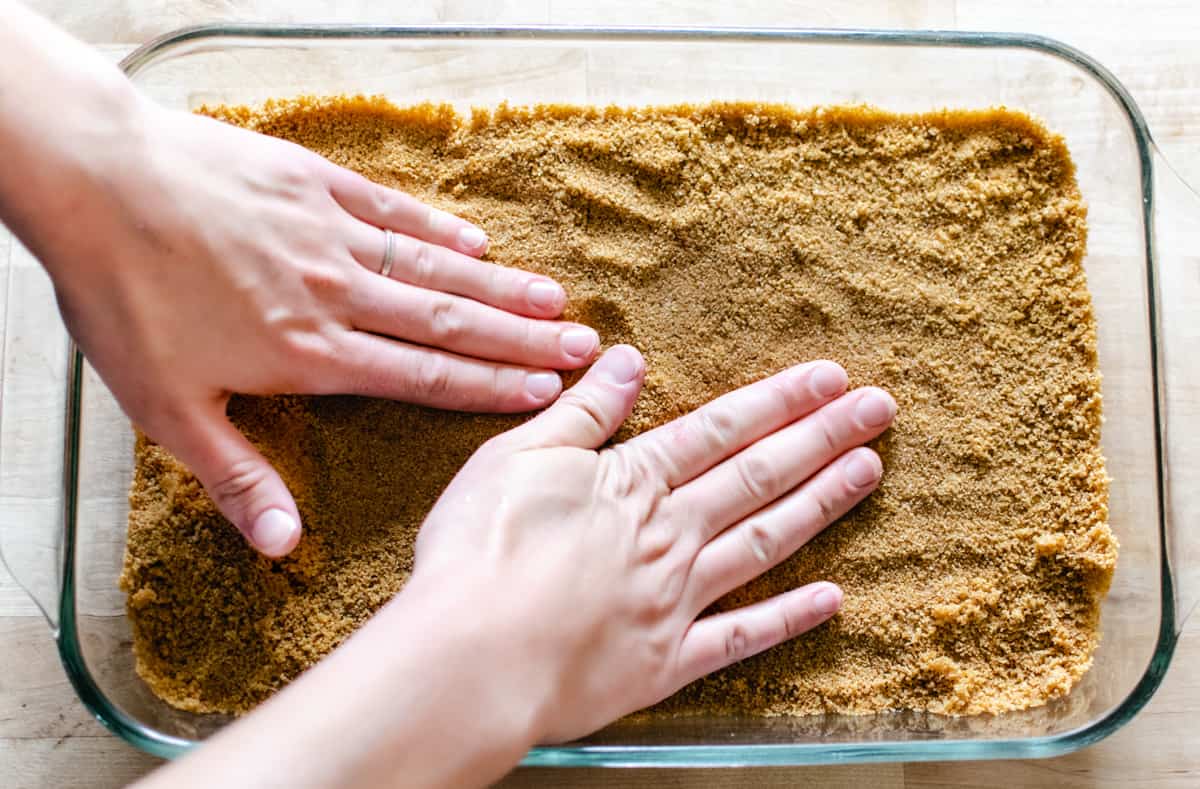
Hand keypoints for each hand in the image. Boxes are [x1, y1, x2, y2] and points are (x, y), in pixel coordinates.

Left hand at [34, 98, 598, 556]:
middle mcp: (338, 295)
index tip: (543, 395)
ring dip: (496, 288)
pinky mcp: (315, 184)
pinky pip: (392, 213)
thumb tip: (283, 544)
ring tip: (553, 300)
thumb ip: (235, 475)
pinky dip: (438, 231)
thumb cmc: (126, 300)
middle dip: (518, 340)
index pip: (420, 375)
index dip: (486, 387)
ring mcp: (331, 235)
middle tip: (579, 347)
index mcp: (310, 352)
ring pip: (432, 269)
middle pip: (445, 322)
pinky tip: (477, 244)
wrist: (98, 185)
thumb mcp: (166, 408)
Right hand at [411, 345, 896, 742]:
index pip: (720, 429)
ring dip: (821, 504)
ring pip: (765, 543)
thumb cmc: (477, 554)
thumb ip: (583, 413)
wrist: (467, 661)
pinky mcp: (666, 663)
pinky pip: (741, 638)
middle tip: (880, 410)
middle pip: (759, 476)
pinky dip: (788, 618)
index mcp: (631, 483)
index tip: (831, 378)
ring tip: (869, 472)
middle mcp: (669, 536)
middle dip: (823, 437)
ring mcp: (676, 602)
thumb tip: (626, 360)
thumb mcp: (517, 458)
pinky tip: (832, 598)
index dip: (779, 400)